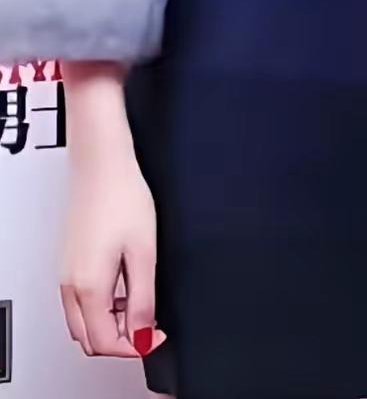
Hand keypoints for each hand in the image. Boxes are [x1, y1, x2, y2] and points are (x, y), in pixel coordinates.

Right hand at [59, 148, 166, 358]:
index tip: (156, 336)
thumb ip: (143, 299)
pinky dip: (100, 307)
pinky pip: (79, 302)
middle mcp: (71, 285)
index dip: (134, 347)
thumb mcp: (144, 252)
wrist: (102, 164)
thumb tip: (142, 335)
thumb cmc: (123, 196)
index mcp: (89, 287)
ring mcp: (66, 274)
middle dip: (119, 340)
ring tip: (139, 303)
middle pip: (89, 339)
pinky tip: (123, 288)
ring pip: (82, 322)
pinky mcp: (69, 263)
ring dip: (109, 324)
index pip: (105, 343)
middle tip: (148, 325)